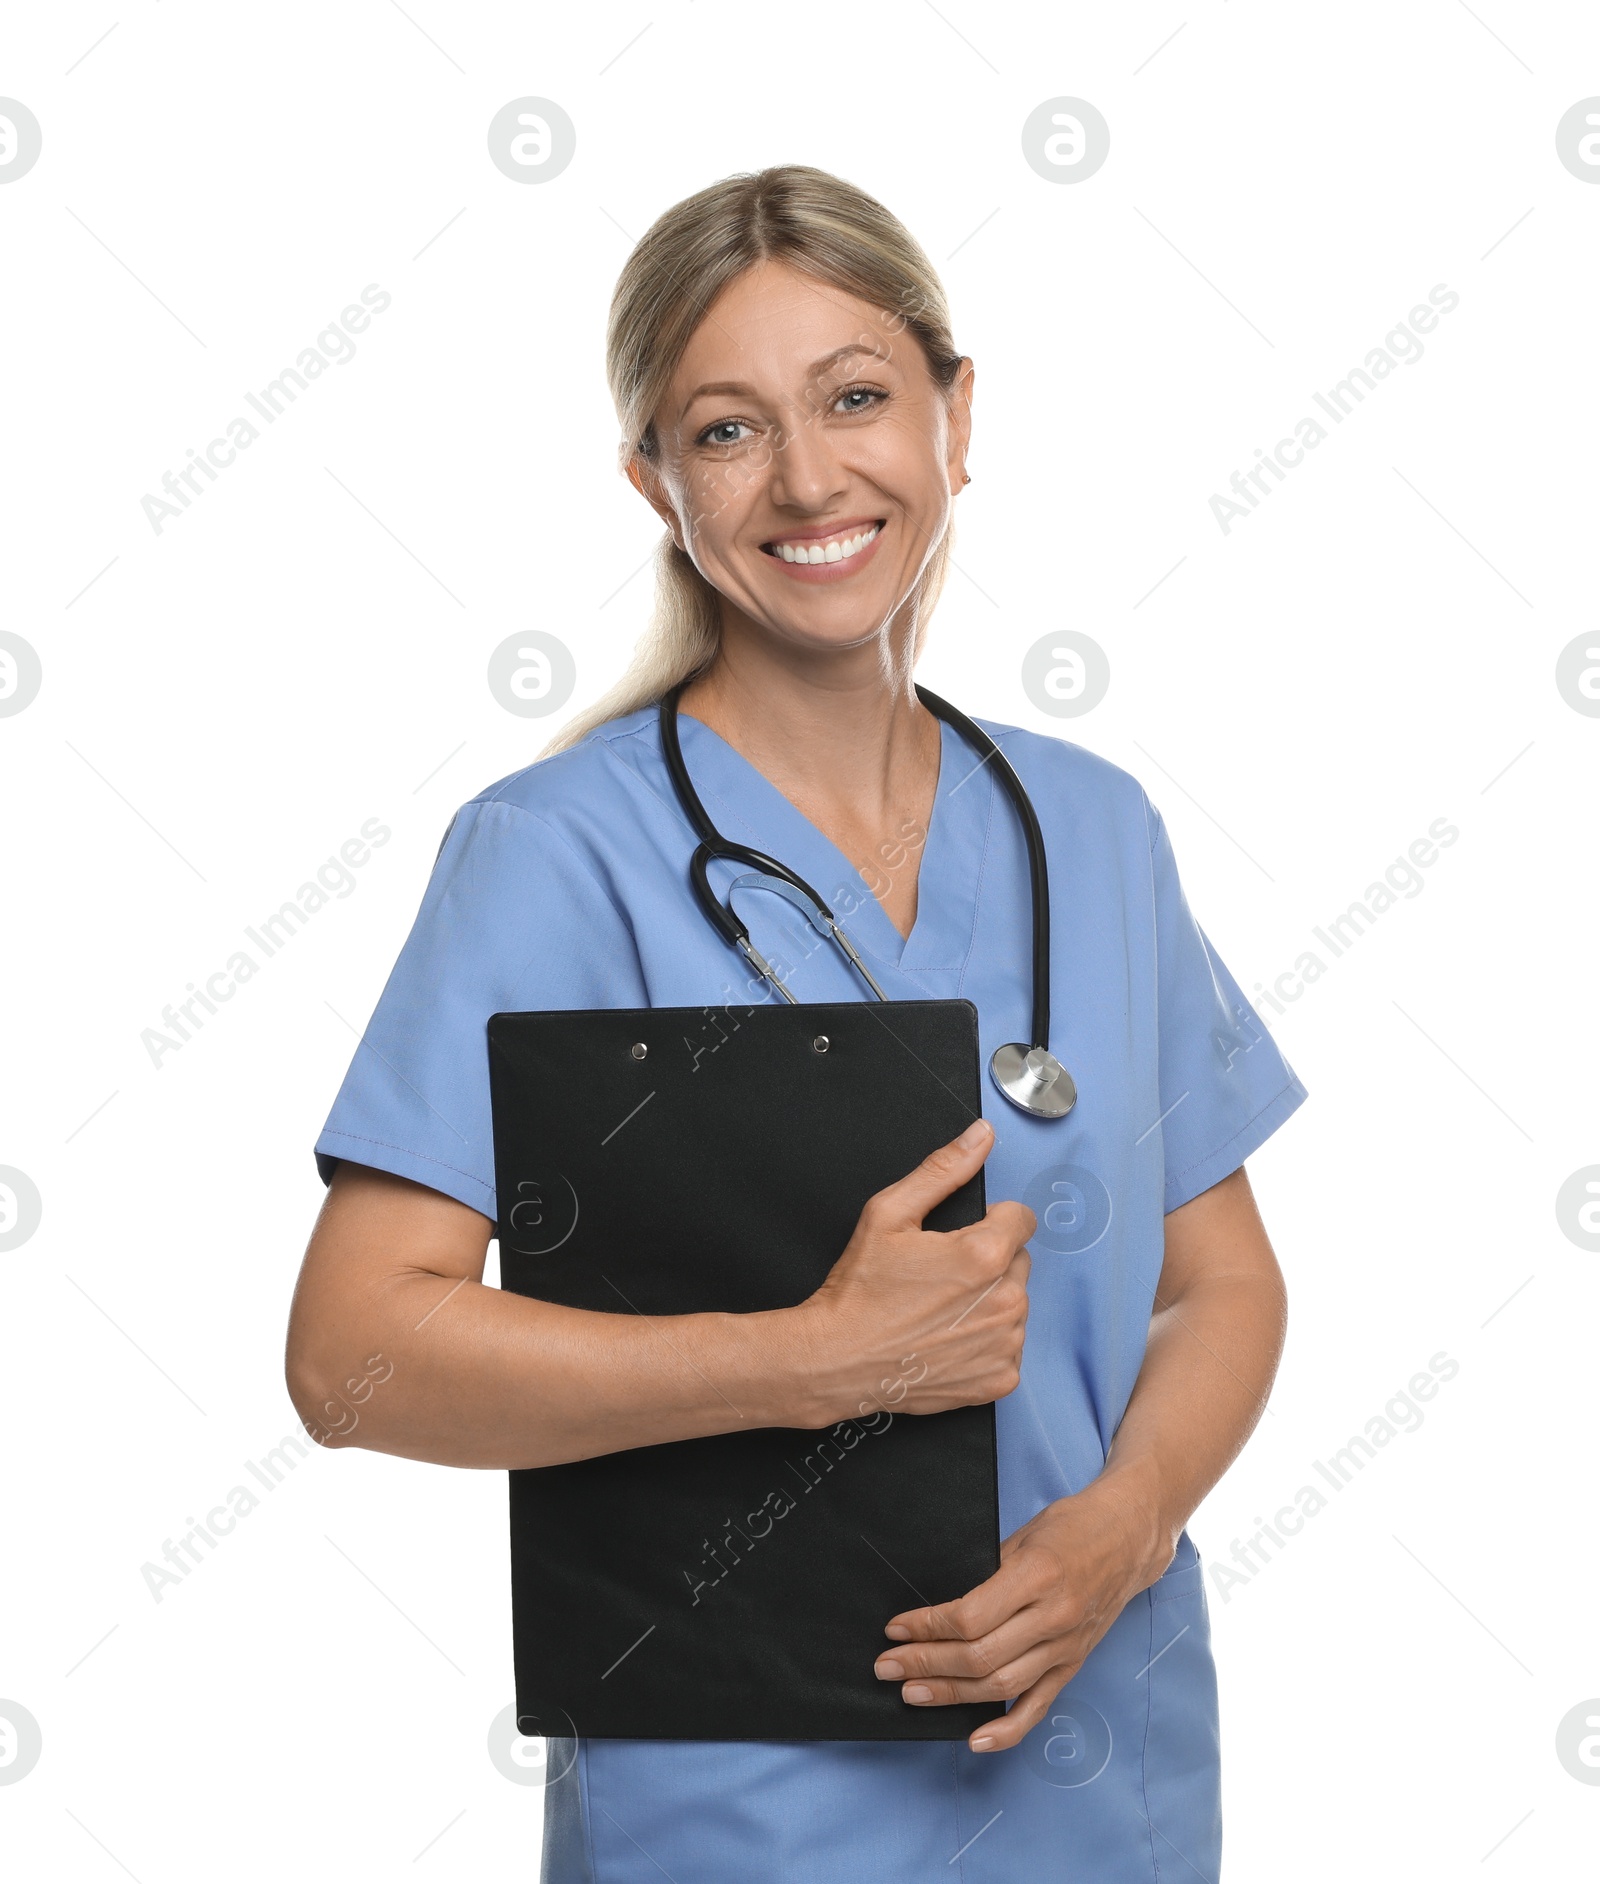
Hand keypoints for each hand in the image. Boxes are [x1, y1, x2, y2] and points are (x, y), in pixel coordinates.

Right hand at [791, 1118, 1033, 1425]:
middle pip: (1018, 1262)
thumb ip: (943, 1170)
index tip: (958, 1240)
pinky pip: (1008, 1346)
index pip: (1020, 1219)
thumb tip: (980, 1136)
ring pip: (1015, 1304)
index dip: (989, 1222)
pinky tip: (947, 1340)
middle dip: (989, 1262)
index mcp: (984, 1255)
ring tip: (940, 1310)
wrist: (837, 1361)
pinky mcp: (999, 1379)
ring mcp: (1005, 1344)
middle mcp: (1005, 1301)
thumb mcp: (889, 1214)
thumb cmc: (859, 1291)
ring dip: (988, 1302)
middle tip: (941, 1277)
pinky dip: (985, 1343)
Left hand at [873, 1476, 1173, 1750]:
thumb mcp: (1023, 1535)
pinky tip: (974, 1738)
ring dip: (951, 1695)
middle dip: (926, 1664)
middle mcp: (1053, 1617)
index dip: (927, 1627)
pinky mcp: (1074, 1664)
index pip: (970, 1617)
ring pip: (1001, 1685)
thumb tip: (942, 1609)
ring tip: (911, 1694)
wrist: (1129, 1537)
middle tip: (887, 1667)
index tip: (896, 1629)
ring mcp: (1066, 1646)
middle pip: (979, 1656)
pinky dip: (1006, 1729)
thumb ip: (988, 1573)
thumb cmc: (1072, 1525)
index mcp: (1037, 1576)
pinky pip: (1038, 1705)